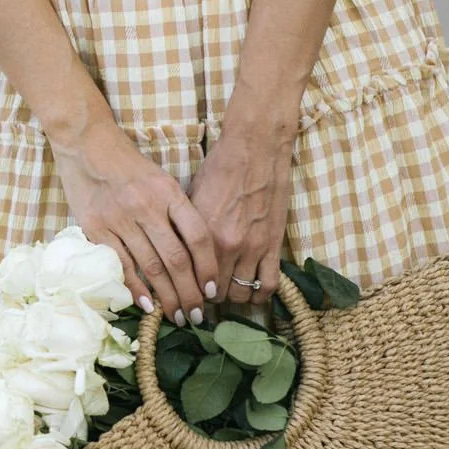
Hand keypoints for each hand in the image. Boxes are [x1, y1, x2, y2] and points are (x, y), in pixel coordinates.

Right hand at [49, 117, 217, 324]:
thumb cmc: (128, 165)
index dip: (208, 267)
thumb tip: (196, 252)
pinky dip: (136, 288)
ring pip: (151, 267)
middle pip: (176, 259)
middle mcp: (147, 207)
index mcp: (169, 193)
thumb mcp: (161, 180)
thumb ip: (177, 211)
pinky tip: (148, 305)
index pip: (198, 236)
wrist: (86, 144)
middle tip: (196, 315)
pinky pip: (122, 265)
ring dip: (166, 297)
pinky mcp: (97, 228)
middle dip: (190, 292)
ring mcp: (121, 219)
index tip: (213, 290)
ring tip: (176, 316)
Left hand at [186, 120, 296, 310]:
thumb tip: (175, 254)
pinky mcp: (274, 245)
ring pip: (242, 294)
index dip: (188, 292)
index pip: (191, 281)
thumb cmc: (219, 167)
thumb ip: (185, 230)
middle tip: (206, 297)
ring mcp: (253, 248)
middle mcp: (227, 246)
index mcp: (202, 235)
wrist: (256, 148)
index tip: (186, 294)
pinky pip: (269, 285)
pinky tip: (253, 292)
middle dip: (209, 300)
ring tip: (228, 293)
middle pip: (215, 294)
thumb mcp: (191, 198)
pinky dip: (260, 295)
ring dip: (234, 298)